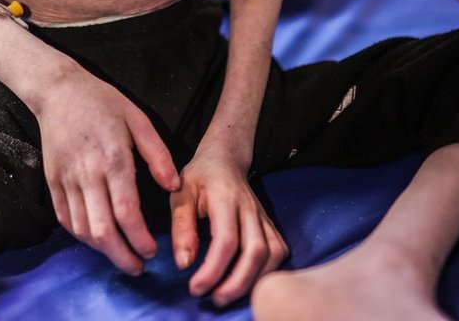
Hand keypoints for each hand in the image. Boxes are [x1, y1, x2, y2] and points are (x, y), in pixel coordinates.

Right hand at [34, 65, 181, 274]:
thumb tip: (173, 187)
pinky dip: (81, 236)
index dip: (140, 239)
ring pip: (82, 229)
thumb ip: (158, 154)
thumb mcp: (138, 119)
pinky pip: (65, 219)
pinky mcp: (52, 182)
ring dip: (102, 250)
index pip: (127, 213)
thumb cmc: (103, 102)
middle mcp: (87, 174)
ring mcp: (66, 180)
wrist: (58, 91)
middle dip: (122, 256)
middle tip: (138, 267)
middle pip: (103, 230)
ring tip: (121, 256)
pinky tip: (97, 240)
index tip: (152, 251)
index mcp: (113, 159)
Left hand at [170, 147, 287, 304]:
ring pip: (273, 254)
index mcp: (226, 198)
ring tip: (230, 295)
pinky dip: (269, 272)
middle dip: (238, 282)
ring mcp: (264, 216)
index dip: (213, 269)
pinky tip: (251, 283)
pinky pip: (279, 251)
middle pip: (256, 251)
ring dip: (255, 280)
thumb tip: (184, 263)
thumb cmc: (199, 177)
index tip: (195, 288)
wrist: (225, 158)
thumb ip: (181, 226)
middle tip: (216, 299)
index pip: (226, 240)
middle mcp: (251, 208)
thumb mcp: (180, 194)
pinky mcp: (270, 224)